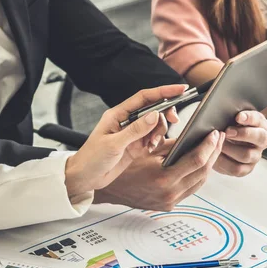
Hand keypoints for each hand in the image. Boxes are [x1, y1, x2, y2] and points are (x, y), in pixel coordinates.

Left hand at [64, 85, 185, 196]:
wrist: (85, 178)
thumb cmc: (92, 158)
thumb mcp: (114, 144)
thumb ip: (135, 130)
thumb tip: (154, 115)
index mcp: (118, 114)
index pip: (144, 97)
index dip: (163, 91)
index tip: (180, 89)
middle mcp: (126, 121)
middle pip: (153, 109)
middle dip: (165, 114)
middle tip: (174, 121)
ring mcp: (132, 133)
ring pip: (155, 125)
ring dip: (159, 132)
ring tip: (152, 144)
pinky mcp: (135, 146)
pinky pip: (152, 138)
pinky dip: (155, 142)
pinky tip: (150, 149)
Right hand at [94, 131, 225, 211]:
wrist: (108, 190)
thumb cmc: (123, 167)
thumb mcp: (146, 150)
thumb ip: (171, 145)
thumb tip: (192, 135)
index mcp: (163, 178)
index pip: (196, 161)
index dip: (209, 146)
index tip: (215, 134)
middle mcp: (169, 193)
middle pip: (203, 172)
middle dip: (213, 153)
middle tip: (219, 138)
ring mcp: (170, 201)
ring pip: (200, 182)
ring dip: (209, 164)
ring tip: (213, 148)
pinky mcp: (169, 205)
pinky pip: (190, 189)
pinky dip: (198, 175)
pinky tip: (200, 163)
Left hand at [216, 111, 266, 176]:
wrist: (224, 142)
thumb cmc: (228, 126)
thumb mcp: (231, 117)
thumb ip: (231, 113)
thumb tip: (222, 113)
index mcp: (260, 125)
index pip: (258, 120)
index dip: (249, 118)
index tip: (238, 117)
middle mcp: (261, 141)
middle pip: (259, 138)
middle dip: (242, 134)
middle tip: (227, 131)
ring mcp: (255, 156)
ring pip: (246, 155)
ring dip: (230, 149)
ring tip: (218, 144)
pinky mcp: (246, 169)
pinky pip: (236, 169)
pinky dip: (224, 162)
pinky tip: (216, 155)